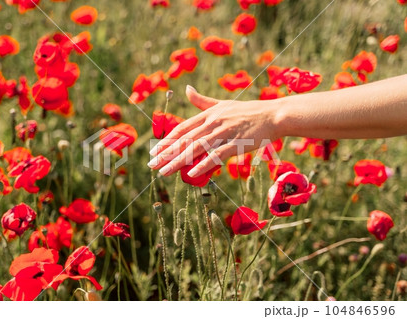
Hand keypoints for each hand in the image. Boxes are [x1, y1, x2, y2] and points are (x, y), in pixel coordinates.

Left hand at [147, 85, 279, 177]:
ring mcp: (225, 132)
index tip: (154, 150)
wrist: (273, 114)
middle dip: (166, 153)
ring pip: (196, 148)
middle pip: (185, 140)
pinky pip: (216, 155)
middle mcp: (213, 122)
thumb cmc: (248, 111)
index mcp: (209, 114)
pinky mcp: (236, 143)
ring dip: (178, 161)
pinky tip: (190, 173)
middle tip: (151, 165)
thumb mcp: (223, 104)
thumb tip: (187, 89)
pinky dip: (203, 164)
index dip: (167, 140)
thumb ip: (202, 101)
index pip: (182, 128)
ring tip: (163, 171)